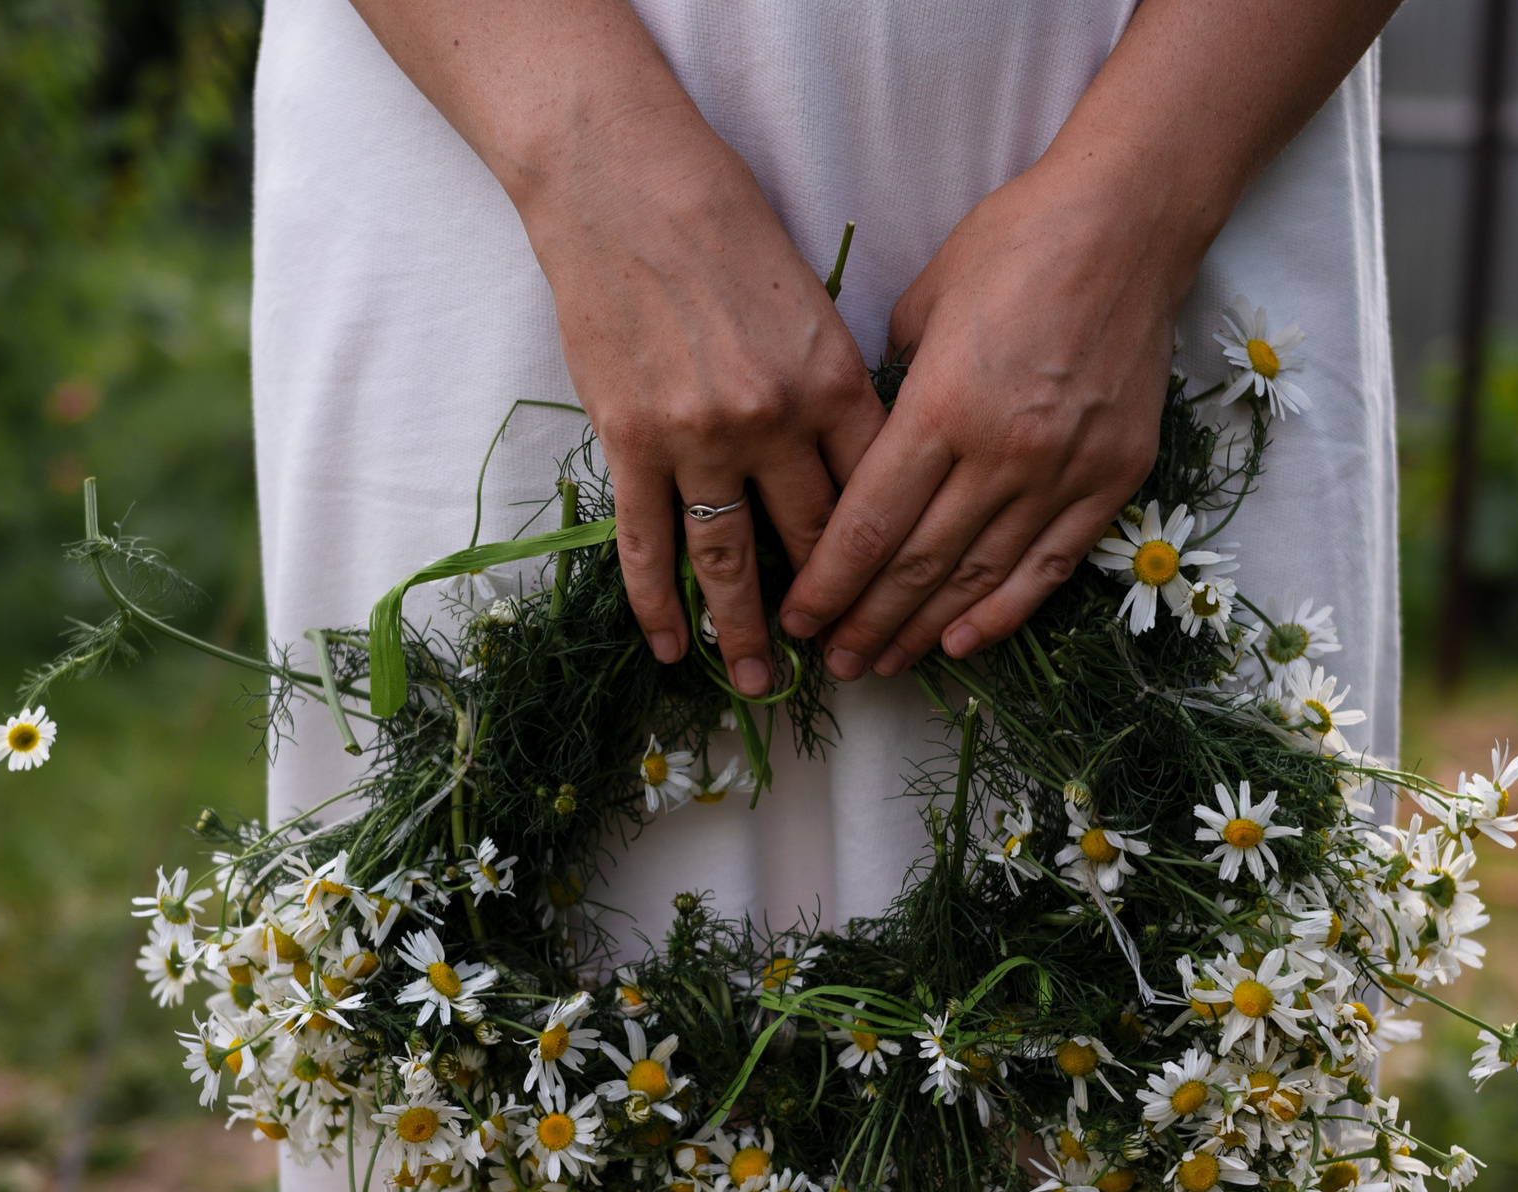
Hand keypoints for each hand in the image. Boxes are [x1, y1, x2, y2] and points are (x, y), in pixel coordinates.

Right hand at [512, 116, 884, 695]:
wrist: (622, 183)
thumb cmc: (722, 221)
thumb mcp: (808, 296)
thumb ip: (829, 379)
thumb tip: (847, 453)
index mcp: (832, 379)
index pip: (873, 490)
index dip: (887, 555)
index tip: (895, 600)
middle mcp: (773, 420)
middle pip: (813, 537)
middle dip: (830, 606)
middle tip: (841, 659)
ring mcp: (697, 437)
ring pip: (730, 559)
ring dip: (747, 629)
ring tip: (760, 682)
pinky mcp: (631, 439)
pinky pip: (648, 541)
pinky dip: (659, 602)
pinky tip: (674, 647)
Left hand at [778, 161, 1197, 679]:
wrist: (1129, 223)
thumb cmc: (1014, 243)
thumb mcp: (923, 303)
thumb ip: (890, 387)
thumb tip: (864, 444)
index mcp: (941, 407)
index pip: (868, 524)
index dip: (827, 584)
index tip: (796, 618)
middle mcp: (1002, 452)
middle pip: (917, 564)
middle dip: (865, 621)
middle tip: (831, 662)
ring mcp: (1063, 471)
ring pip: (979, 576)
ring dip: (924, 628)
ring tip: (883, 664)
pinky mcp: (1113, 477)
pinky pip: (1050, 565)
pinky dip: (1005, 612)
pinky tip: (963, 643)